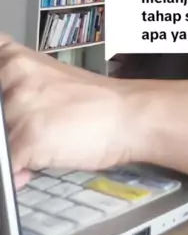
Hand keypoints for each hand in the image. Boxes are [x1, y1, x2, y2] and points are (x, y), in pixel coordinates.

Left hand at [0, 34, 133, 185]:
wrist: (128, 115)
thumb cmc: (94, 101)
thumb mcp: (46, 77)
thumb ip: (16, 87)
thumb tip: (1, 120)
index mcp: (16, 58)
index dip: (0, 96)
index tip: (9, 112)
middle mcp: (14, 75)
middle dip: (5, 130)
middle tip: (23, 133)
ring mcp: (19, 105)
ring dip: (11, 153)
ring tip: (32, 153)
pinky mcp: (28, 136)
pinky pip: (6, 167)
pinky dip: (17, 175)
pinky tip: (31, 170)